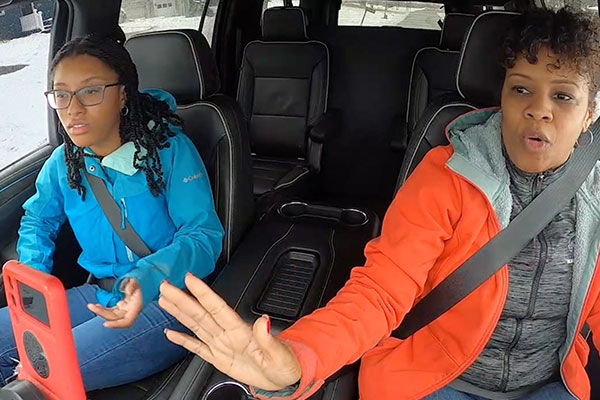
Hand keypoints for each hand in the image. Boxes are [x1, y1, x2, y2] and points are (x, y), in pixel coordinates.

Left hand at [88, 279, 142, 328]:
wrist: (146, 278)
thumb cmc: (143, 279)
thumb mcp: (138, 279)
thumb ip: (133, 285)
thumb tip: (128, 290)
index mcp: (137, 306)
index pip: (127, 321)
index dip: (116, 325)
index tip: (105, 324)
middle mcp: (131, 310)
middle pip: (116, 318)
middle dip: (103, 314)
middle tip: (92, 306)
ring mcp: (126, 308)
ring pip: (112, 315)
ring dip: (101, 312)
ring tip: (92, 306)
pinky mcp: (122, 306)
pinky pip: (112, 311)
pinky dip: (104, 309)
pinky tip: (97, 306)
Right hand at [159, 274, 301, 390]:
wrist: (284, 377)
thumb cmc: (285, 363)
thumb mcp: (279, 354)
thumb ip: (267, 338)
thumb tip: (263, 322)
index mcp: (241, 331)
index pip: (218, 308)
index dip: (203, 293)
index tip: (189, 279)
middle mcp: (228, 334)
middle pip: (201, 313)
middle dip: (182, 299)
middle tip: (166, 286)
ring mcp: (222, 345)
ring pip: (196, 325)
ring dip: (180, 312)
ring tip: (165, 299)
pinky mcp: (219, 358)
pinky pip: (197, 347)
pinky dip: (183, 340)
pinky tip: (171, 332)